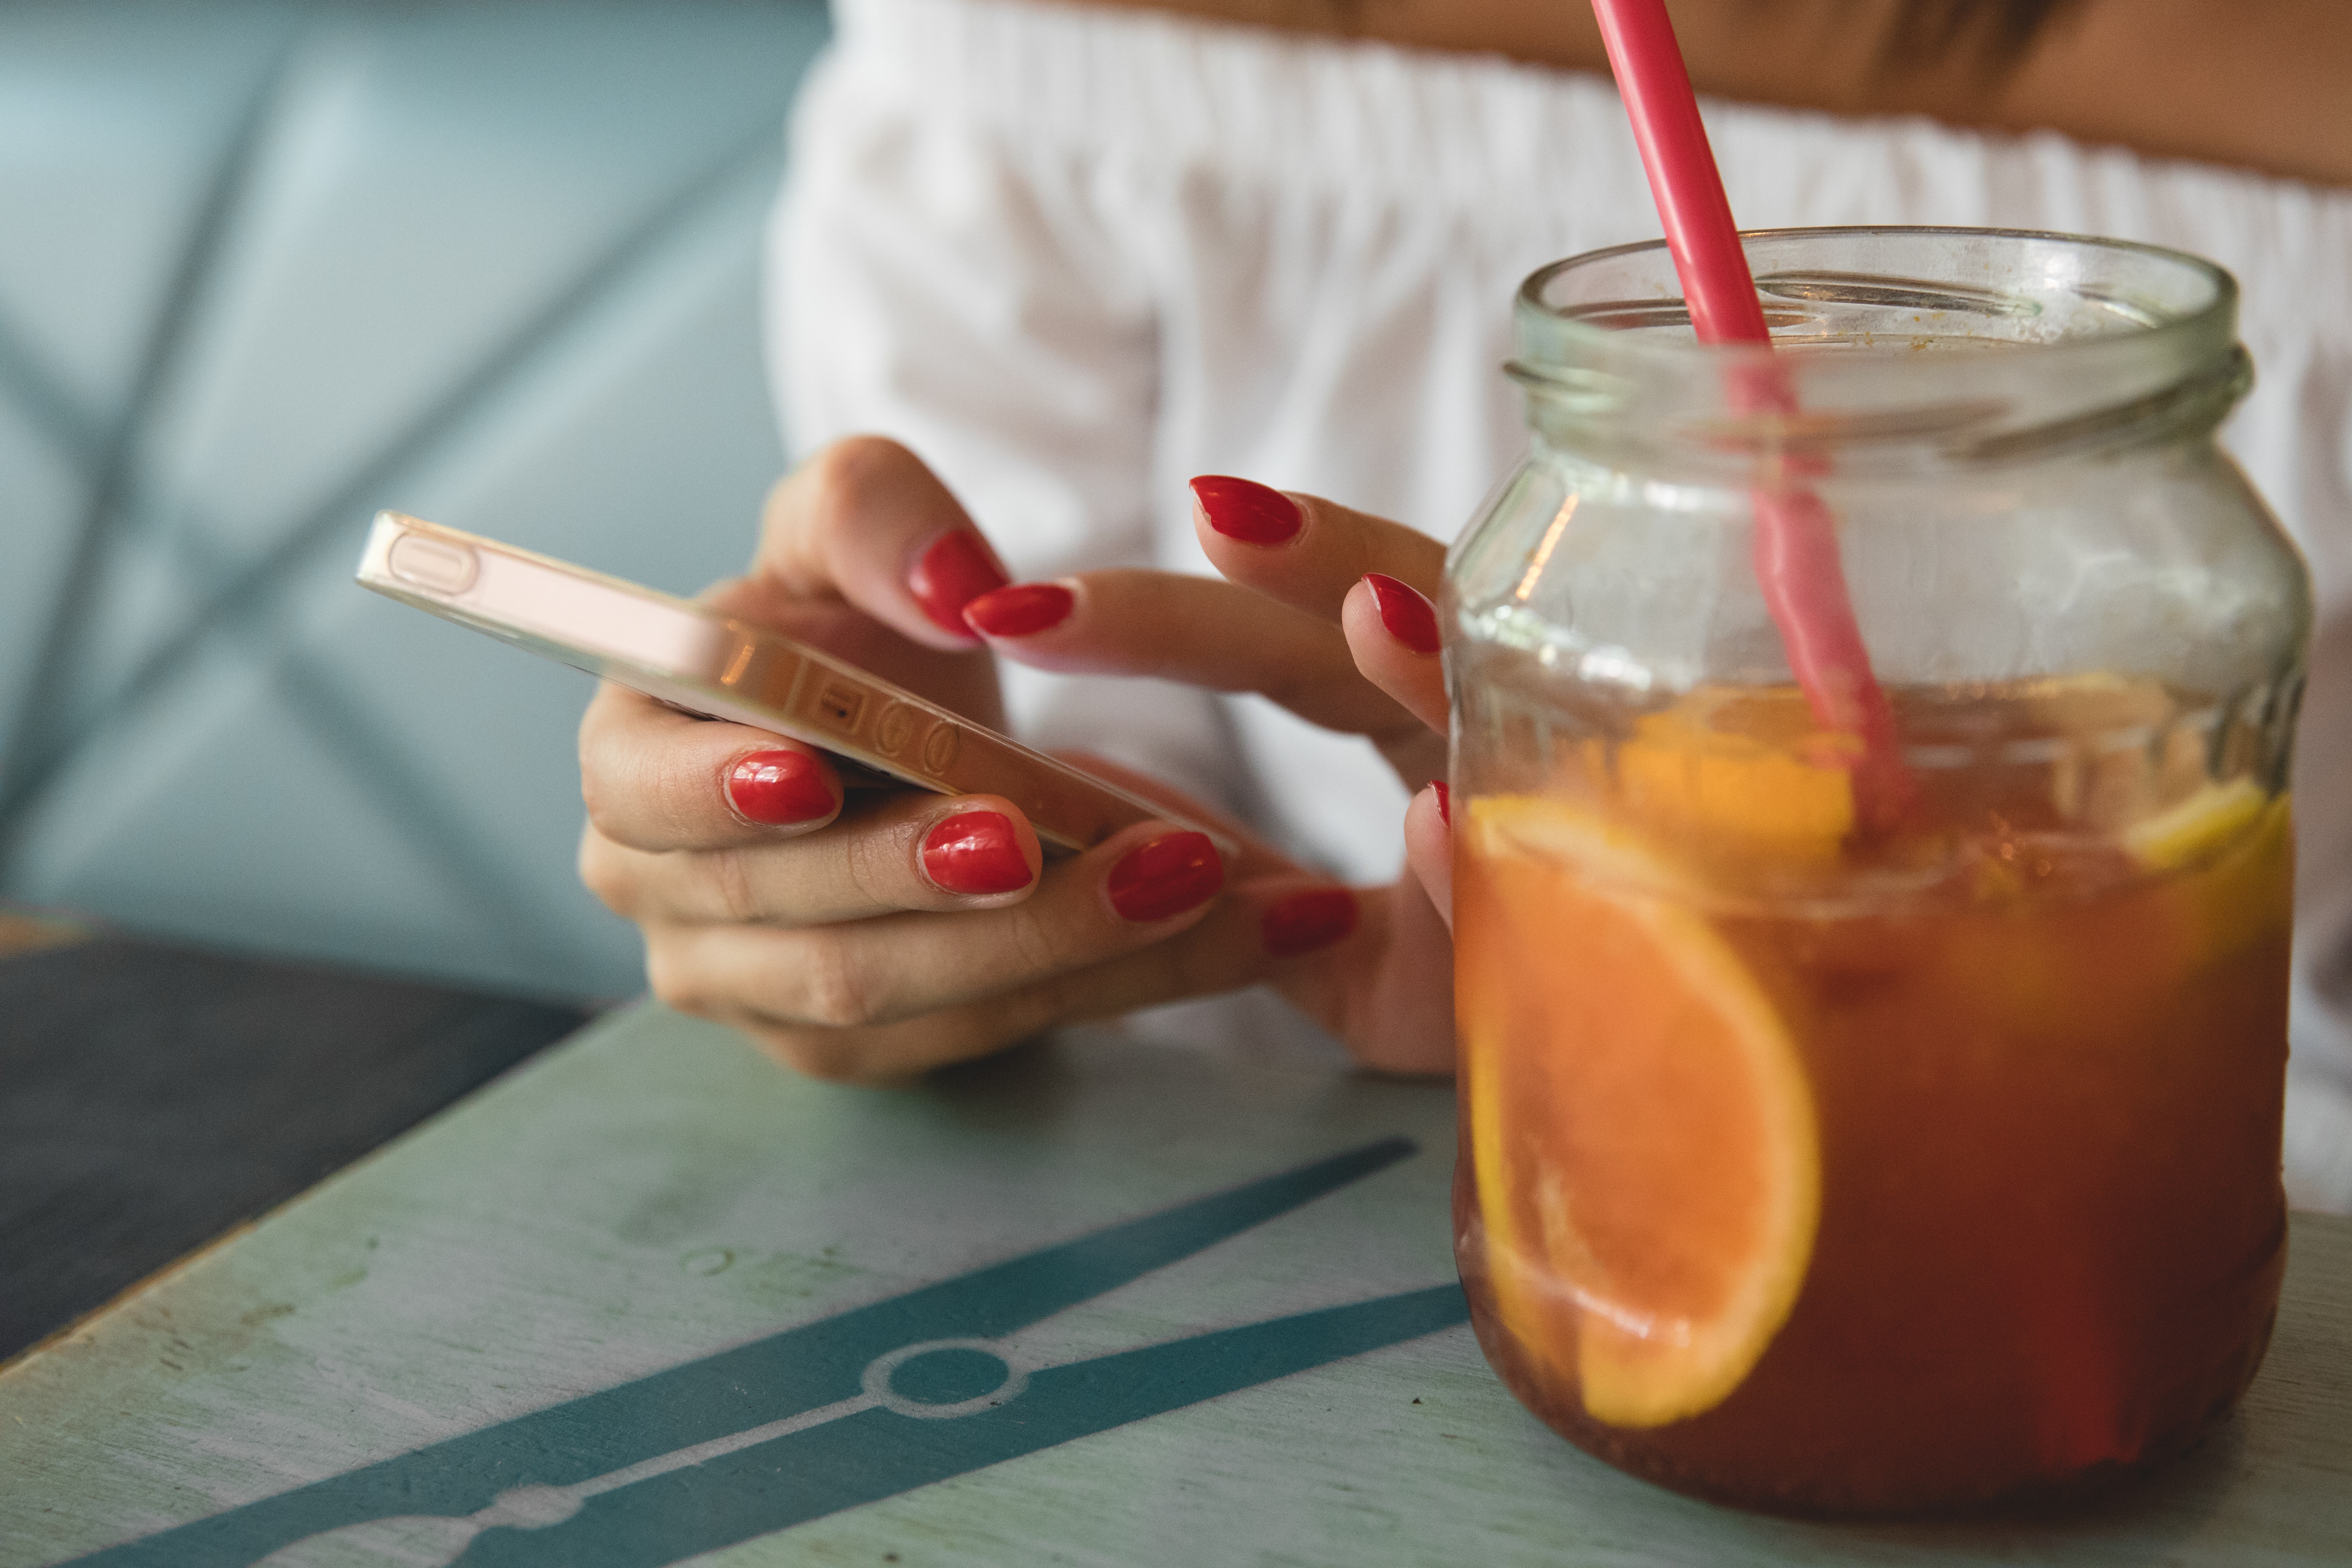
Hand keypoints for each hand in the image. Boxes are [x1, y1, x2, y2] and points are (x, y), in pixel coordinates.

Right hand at [576, 439, 1375, 1081]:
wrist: (909, 736)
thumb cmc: (854, 627)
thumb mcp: (854, 523)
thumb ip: (877, 513)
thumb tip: (953, 586)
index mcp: (637, 759)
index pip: (643, 792)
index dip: (714, 789)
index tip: (813, 776)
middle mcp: (672, 897)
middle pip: (799, 910)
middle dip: (929, 876)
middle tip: (1042, 832)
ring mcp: (765, 992)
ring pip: (910, 990)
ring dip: (1058, 940)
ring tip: (1190, 874)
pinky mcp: (873, 1047)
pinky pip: (1001, 1026)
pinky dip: (1128, 978)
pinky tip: (1239, 931)